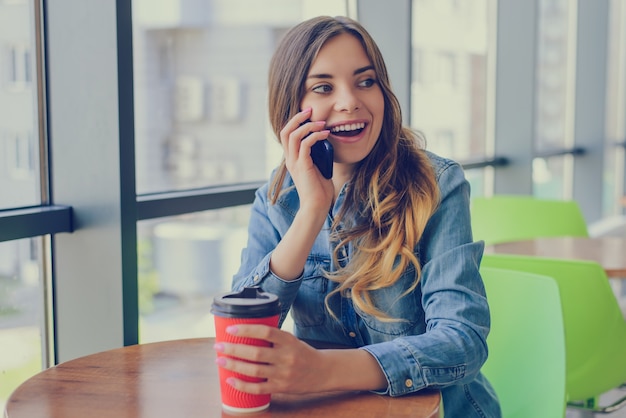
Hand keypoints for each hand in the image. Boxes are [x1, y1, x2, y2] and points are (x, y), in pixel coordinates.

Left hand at [213, 324, 329, 394]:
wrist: (322, 371)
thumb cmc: (302, 352)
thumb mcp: (291, 340)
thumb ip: (272, 337)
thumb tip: (244, 332)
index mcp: (288, 341)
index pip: (266, 332)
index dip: (247, 330)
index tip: (231, 329)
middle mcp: (286, 357)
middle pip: (256, 353)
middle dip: (234, 349)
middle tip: (218, 345)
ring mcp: (284, 373)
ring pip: (254, 370)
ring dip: (234, 365)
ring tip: (220, 360)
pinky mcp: (281, 387)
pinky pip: (258, 388)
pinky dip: (242, 385)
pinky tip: (230, 380)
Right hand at [280, 108, 333, 213]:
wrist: (316, 206)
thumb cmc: (319, 190)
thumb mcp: (317, 168)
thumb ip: (317, 155)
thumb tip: (325, 143)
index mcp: (292, 159)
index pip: (286, 135)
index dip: (295, 122)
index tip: (308, 114)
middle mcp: (290, 160)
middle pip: (286, 131)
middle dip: (297, 118)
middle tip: (310, 110)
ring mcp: (295, 163)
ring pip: (294, 135)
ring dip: (308, 126)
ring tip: (322, 123)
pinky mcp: (303, 166)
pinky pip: (305, 145)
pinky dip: (315, 136)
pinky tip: (325, 134)